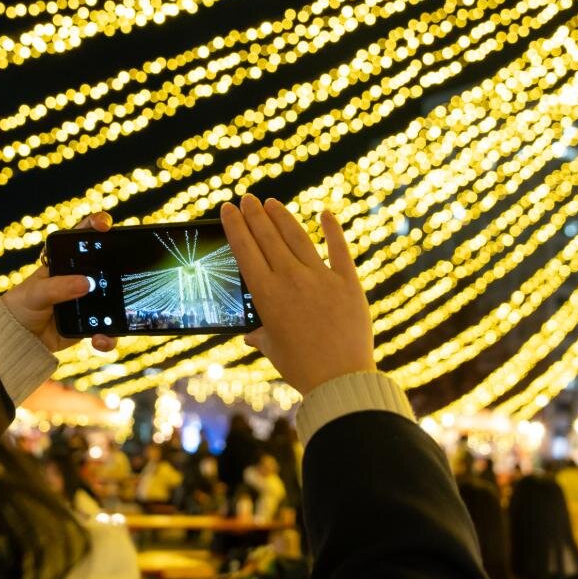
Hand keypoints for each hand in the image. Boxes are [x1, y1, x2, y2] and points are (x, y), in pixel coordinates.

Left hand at [1, 211, 117, 355]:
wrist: (19, 338)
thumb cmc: (22, 306)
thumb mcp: (35, 293)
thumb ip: (57, 287)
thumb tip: (86, 283)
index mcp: (66, 260)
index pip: (83, 236)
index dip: (96, 225)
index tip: (103, 225)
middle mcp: (81, 276)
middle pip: (108, 264)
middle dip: (121, 265)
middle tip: (127, 267)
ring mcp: (89, 299)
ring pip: (114, 298)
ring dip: (120, 306)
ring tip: (115, 317)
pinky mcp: (92, 322)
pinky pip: (107, 328)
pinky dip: (108, 336)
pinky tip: (100, 339)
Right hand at [220, 195, 372, 395]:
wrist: (340, 379)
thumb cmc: (302, 368)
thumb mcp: (274, 350)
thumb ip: (260, 336)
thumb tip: (249, 335)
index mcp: (267, 295)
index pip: (245, 250)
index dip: (236, 226)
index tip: (229, 209)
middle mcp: (291, 279)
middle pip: (268, 237)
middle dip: (255, 214)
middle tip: (248, 199)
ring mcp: (321, 278)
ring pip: (297, 237)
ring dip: (282, 217)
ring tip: (272, 203)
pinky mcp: (348, 282)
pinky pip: (339, 249)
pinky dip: (332, 229)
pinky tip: (325, 213)